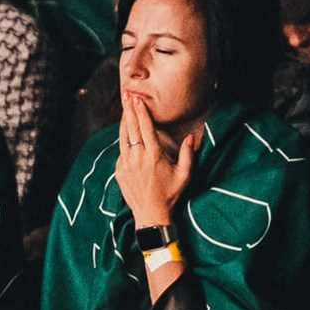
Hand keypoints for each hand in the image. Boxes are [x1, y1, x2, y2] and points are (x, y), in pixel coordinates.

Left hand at [114, 97, 195, 227]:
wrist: (151, 214)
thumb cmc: (170, 194)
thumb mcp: (184, 175)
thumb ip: (188, 155)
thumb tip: (190, 137)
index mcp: (153, 156)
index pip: (145, 128)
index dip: (141, 112)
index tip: (138, 99)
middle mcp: (137, 158)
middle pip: (131, 128)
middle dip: (129, 110)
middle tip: (127, 95)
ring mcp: (126, 164)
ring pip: (123, 137)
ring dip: (123, 122)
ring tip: (124, 108)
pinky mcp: (119, 170)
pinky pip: (121, 151)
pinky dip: (123, 139)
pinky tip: (125, 131)